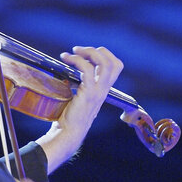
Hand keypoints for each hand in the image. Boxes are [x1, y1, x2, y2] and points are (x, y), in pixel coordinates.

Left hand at [36, 46, 122, 171]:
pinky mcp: (88, 93)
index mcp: (103, 89)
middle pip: (114, 63)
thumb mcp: (79, 95)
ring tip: (72, 52)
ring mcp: (98, 92)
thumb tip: (68, 68)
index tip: (86, 53)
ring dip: (87, 52)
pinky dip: (76, 60)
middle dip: (97, 50)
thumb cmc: (70, 116)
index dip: (104, 55)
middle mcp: (104, 90)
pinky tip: (66, 59)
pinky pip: (87, 70)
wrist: (68, 132)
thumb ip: (80, 83)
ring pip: (104, 64)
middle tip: (79, 50)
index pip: (115, 67)